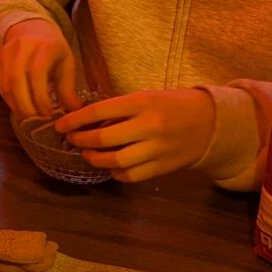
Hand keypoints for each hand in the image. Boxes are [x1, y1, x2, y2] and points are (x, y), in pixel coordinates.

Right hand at [0, 18, 80, 122]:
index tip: (49, 113)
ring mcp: (6, 54)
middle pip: (17, 82)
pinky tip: (20, 108)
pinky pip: (0, 85)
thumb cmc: (52, 49)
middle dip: (26, 106)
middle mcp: (21, 48)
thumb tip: (75, 112)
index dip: (41, 97)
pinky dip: (9, 100)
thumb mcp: (66, 63)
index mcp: (43, 47)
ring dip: (16, 106)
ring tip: (29, 118)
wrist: (30, 28)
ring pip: (6, 86)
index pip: (37, 74)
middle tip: (37, 121)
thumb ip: (68, 88)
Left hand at [54, 88, 215, 183]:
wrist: (210, 122)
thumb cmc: (172, 105)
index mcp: (142, 101)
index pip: (99, 111)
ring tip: (87, 154)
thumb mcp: (146, 97)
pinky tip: (110, 166)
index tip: (61, 125)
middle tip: (71, 140)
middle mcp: (148, 125)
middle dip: (81, 140)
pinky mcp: (162, 167)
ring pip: (115, 160)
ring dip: (95, 159)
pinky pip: (131, 175)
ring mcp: (156, 148)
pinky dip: (115, 172)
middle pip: (103, 138)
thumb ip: (120, 109)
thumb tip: (85, 121)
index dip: (75, 120)